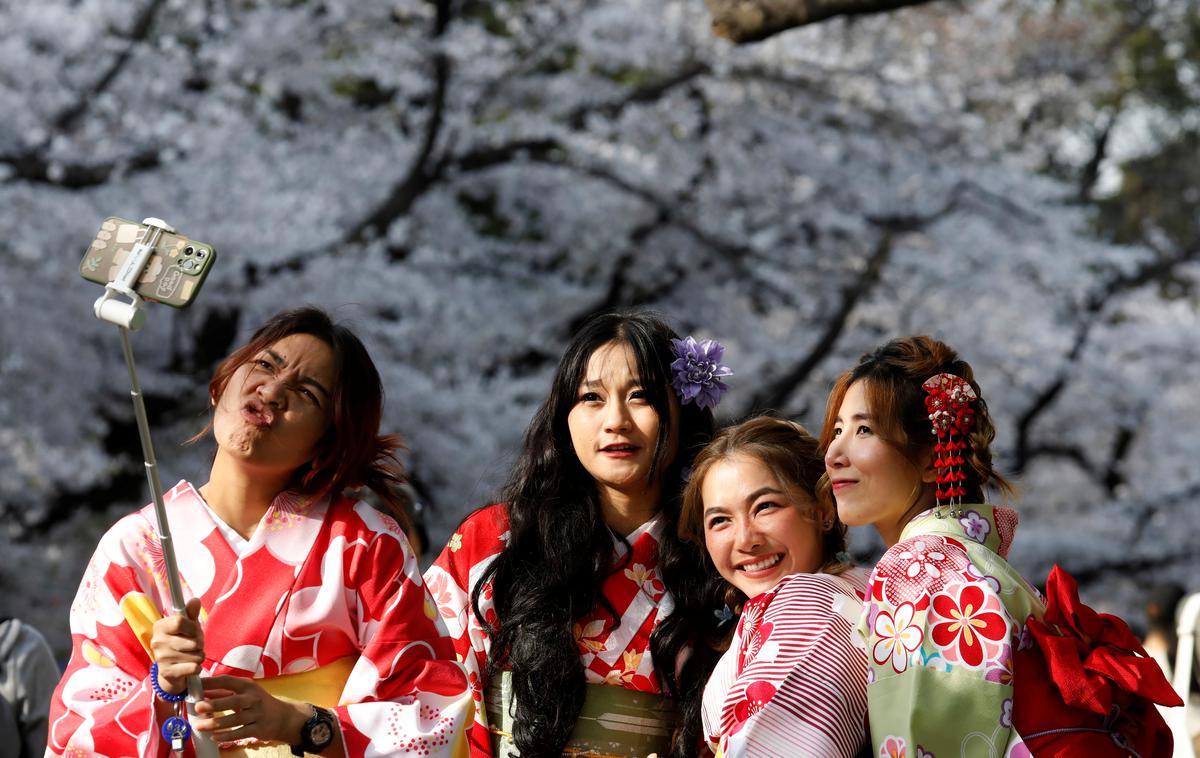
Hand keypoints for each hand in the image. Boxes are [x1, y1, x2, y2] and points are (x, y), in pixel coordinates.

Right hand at [149, 597, 204, 694]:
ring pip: (196, 655)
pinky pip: (194, 668)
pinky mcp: (167, 672)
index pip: (180, 621)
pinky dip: (197, 667)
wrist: (172, 670)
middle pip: (192, 641)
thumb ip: (191, 613)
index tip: (193, 631)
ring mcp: (161, 658)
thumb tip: (195, 600)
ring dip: (199, 656)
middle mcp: (157, 642)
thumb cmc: (182, 642)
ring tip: (191, 656)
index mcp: (160, 626)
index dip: (193, 627)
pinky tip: (190, 666)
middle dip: (200, 644)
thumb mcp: (188, 626)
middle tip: (194, 646)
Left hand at [195, 676, 312, 745]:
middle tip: (198, 706)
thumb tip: (202, 692)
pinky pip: (241, 733)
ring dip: (216, 723)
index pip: (228, 681)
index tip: (196, 685)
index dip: (212, 682)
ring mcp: (257, 714)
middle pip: (234, 701)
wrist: (283, 717)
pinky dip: (227, 736)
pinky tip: (215, 737)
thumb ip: (224, 693)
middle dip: (215, 703)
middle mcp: (253, 699)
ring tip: (200, 726)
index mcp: (248, 686)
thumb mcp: (245, 693)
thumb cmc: (258, 702)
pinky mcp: (258, 729)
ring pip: (235, 719)